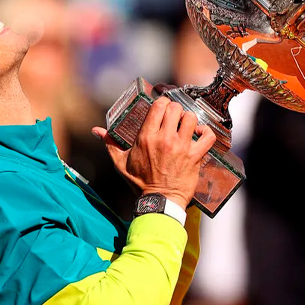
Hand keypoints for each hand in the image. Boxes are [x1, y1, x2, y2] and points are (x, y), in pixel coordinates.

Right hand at [92, 97, 215, 208]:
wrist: (159, 202)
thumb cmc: (140, 183)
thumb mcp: (121, 163)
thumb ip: (110, 144)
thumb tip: (97, 131)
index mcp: (146, 137)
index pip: (159, 106)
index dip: (163, 102)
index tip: (163, 107)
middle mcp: (165, 139)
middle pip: (175, 109)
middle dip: (175, 109)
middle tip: (174, 116)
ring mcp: (181, 147)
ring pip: (191, 118)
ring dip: (189, 119)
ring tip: (186, 125)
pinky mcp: (195, 156)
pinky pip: (208, 136)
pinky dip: (206, 132)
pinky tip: (200, 134)